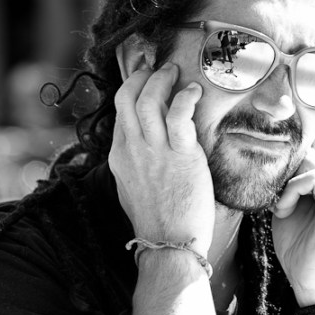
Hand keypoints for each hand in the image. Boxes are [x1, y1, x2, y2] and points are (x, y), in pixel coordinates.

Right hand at [109, 63, 214, 255]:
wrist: (169, 244)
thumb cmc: (158, 222)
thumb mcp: (132, 189)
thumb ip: (135, 165)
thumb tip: (142, 151)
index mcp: (120, 157)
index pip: (120, 111)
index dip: (132, 90)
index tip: (145, 82)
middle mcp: (132, 149)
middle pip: (127, 97)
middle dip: (142, 76)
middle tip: (159, 70)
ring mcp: (154, 151)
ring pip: (149, 98)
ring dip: (162, 79)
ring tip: (176, 73)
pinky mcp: (181, 155)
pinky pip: (178, 114)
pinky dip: (185, 97)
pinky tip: (194, 92)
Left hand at [271, 134, 314, 304]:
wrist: (308, 278)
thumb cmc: (296, 246)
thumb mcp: (287, 202)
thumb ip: (289, 178)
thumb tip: (280, 150)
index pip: (313, 147)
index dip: (292, 150)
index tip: (271, 161)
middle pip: (308, 151)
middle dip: (283, 171)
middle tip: (273, 198)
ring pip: (310, 161)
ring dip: (286, 185)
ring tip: (281, 208)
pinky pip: (314, 177)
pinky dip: (292, 192)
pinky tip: (284, 210)